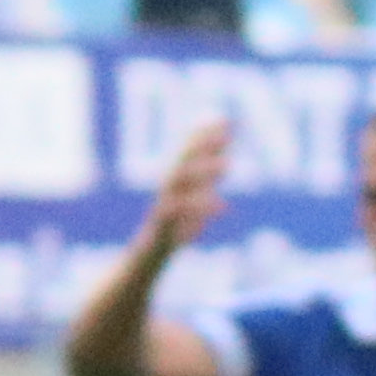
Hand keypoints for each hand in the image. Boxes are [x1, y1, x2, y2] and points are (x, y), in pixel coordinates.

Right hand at [142, 118, 227, 255]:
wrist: (148, 257)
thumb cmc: (172, 228)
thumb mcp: (191, 202)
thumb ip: (205, 182)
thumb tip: (225, 160)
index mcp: (174, 181)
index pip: (187, 152)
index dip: (204, 134)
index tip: (224, 119)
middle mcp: (167, 189)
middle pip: (183, 161)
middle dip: (203, 145)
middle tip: (226, 134)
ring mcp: (163, 206)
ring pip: (180, 183)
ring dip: (204, 172)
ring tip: (228, 164)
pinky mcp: (162, 228)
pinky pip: (179, 214)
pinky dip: (200, 208)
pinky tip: (224, 205)